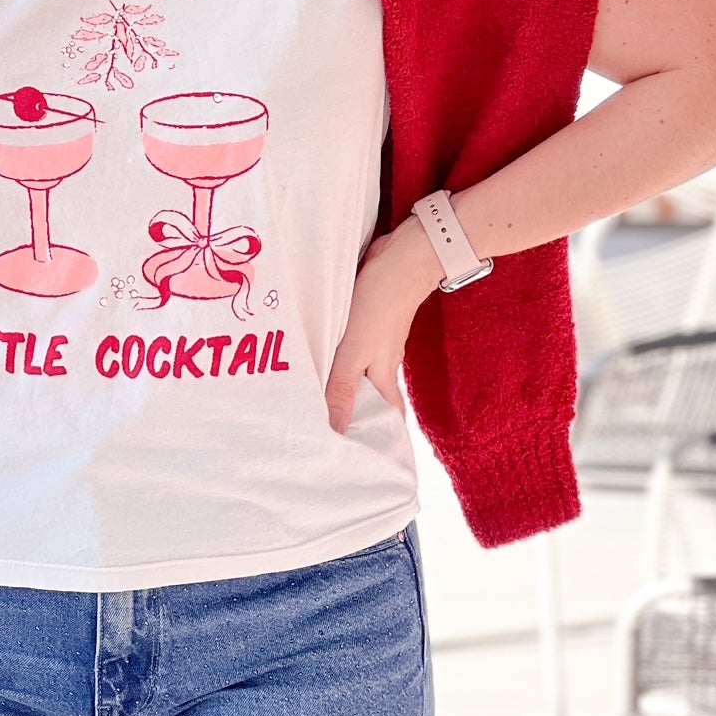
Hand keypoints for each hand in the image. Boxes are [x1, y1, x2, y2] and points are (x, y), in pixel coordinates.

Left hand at [323, 218, 443, 435]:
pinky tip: (320, 354)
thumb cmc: (380, 304)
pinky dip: (338, 357)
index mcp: (383, 376)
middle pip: (370, 396)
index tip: (367, 458)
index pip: (386, 416)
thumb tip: (337, 429)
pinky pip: (351, 346)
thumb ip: (343, 387)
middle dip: (355, 414)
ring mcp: (375, 340)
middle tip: (328, 431)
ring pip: (359, 371)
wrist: (401, 258)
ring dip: (342, 384)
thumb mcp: (356, 350)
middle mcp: (381, 362)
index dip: (380, 436)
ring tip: (314, 397)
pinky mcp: (367, 320)